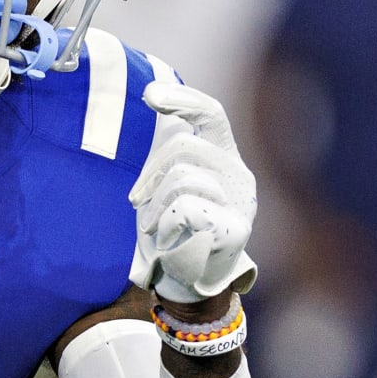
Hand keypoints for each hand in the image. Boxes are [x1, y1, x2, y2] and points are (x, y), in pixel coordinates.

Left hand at [128, 81, 257, 302]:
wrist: (187, 282)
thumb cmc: (176, 230)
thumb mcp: (170, 182)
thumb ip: (170, 148)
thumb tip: (157, 95)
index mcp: (226, 159)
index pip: (212, 113)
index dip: (182, 98)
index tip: (149, 94)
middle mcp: (240, 176)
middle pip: (184, 146)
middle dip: (149, 171)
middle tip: (134, 199)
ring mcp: (242, 203)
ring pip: (182, 178)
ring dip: (154, 205)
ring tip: (154, 226)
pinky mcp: (235, 230)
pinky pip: (186, 208)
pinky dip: (164, 223)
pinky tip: (169, 238)